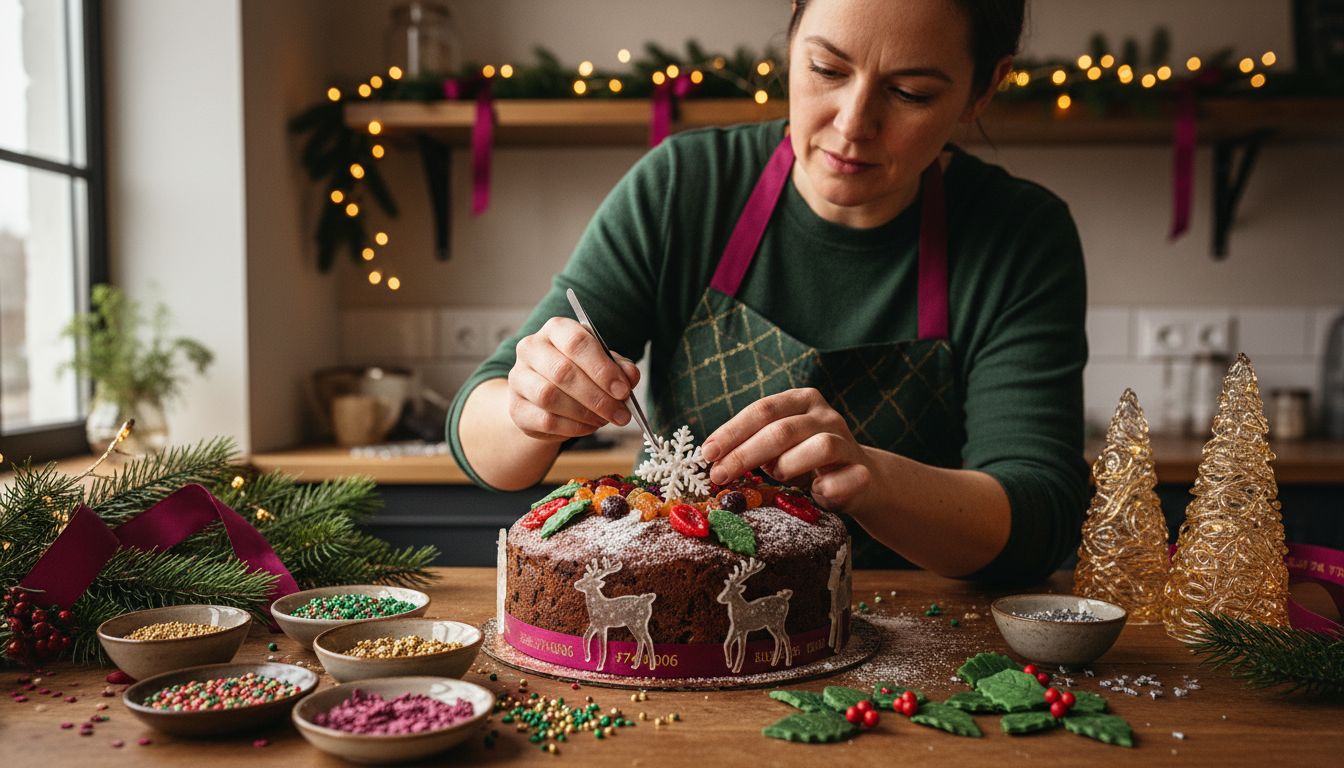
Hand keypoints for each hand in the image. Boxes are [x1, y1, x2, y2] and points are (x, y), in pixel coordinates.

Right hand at [506, 317, 639, 441]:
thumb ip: (618, 367)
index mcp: (556, 329)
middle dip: (598, 397)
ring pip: (550, 396)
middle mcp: (531, 348)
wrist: (545, 397)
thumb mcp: (602, 364)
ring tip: (605, 420)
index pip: (577, 342)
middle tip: (621, 414)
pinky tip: (589, 427)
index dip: (603, 369)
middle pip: (563, 371)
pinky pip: (545, 419)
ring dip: (585, 413)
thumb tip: (630, 376)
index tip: (623, 390)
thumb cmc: (578, 373)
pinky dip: (573, 427)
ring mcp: (519, 377)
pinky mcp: (516, 407)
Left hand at [701, 388, 875, 511]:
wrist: (861, 480)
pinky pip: (840, 480)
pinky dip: (823, 489)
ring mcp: (847, 441)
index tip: (707, 453)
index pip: (762, 410)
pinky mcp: (862, 471)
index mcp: (801, 400)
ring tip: (775, 478)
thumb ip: (752, 444)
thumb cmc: (805, 460)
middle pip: (782, 430)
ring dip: (787, 466)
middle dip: (745, 454)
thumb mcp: (777, 446)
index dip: (732, 432)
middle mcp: (826, 415)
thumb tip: (712, 458)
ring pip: (819, 447)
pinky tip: (814, 493)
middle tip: (719, 475)